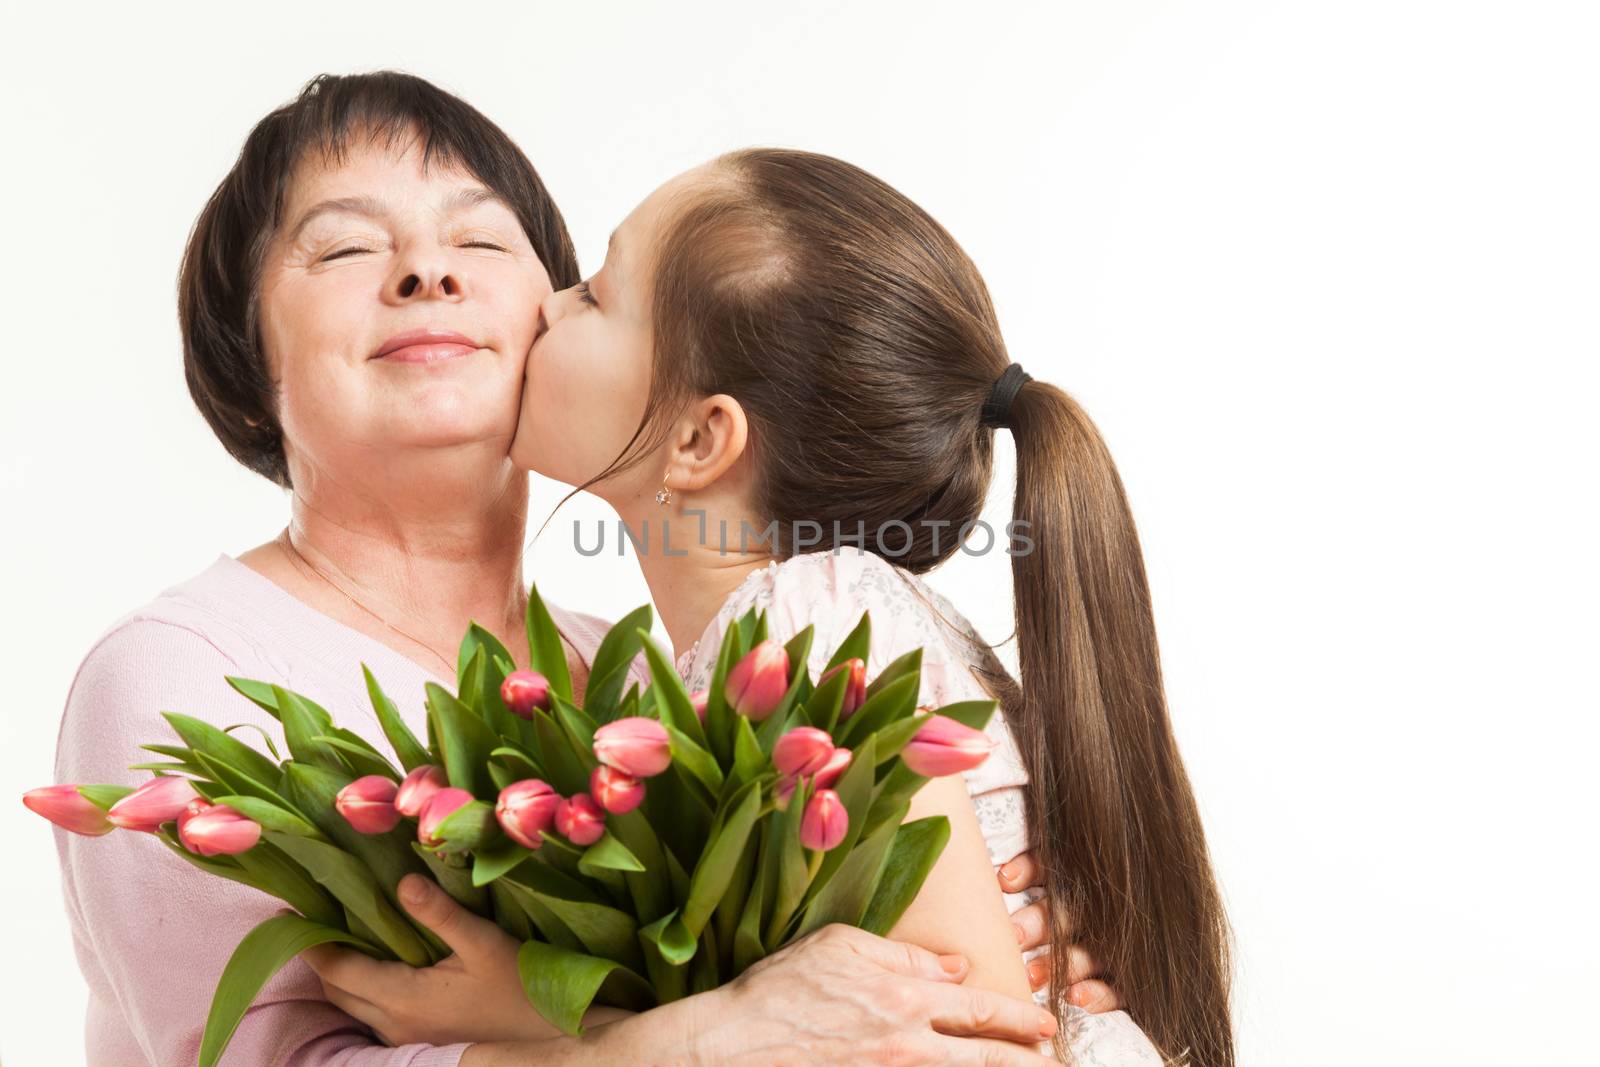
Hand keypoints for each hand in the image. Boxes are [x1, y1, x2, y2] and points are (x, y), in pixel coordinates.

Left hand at [302, 874, 625, 1045]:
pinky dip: (362, 989)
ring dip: (341, 974)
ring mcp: (406, 1038)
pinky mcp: (419, 1040)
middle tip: (314, 918)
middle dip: (320, 956)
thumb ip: (441, 914)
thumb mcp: (485, 944)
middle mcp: (395, 1024)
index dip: (310, 943)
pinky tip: (377, 966)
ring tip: (341, 936)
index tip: (289, 914)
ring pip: (353, 1005)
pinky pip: (373, 1015)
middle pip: (337, 990)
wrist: (551, 1037)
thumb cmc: (521, 989)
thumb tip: (402, 881)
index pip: (338, 970)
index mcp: (404, 998)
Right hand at [684, 923, 1057, 1065]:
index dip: (1017, 1019)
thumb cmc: (781, 988)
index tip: (1045, 1026)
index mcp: (902, 999)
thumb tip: (954, 967)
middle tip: (1056, 1063)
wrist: (733, 1043)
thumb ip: (904, 955)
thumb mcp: (842, 945)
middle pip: (982, 1059)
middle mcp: (904, 1046)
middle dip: (1025, 1062)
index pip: (977, 1010)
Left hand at [998, 850, 1120, 1012]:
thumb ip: (1030, 869)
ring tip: (1032, 976)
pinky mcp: (1132, 981)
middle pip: (1067, 914)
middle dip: (1038, 924)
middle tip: (1013, 936)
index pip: (1051, 867)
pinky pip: (1118, 989)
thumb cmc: (1095, 896)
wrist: (1192, 931)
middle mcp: (1099, 912)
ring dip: (1062, 965)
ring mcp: (1117, 947)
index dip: (1028, 870)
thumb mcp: (1067, 866)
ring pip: (1088, 954)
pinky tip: (1075, 998)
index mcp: (1078, 881)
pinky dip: (1098, 994)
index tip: (1004, 879)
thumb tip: (993, 871)